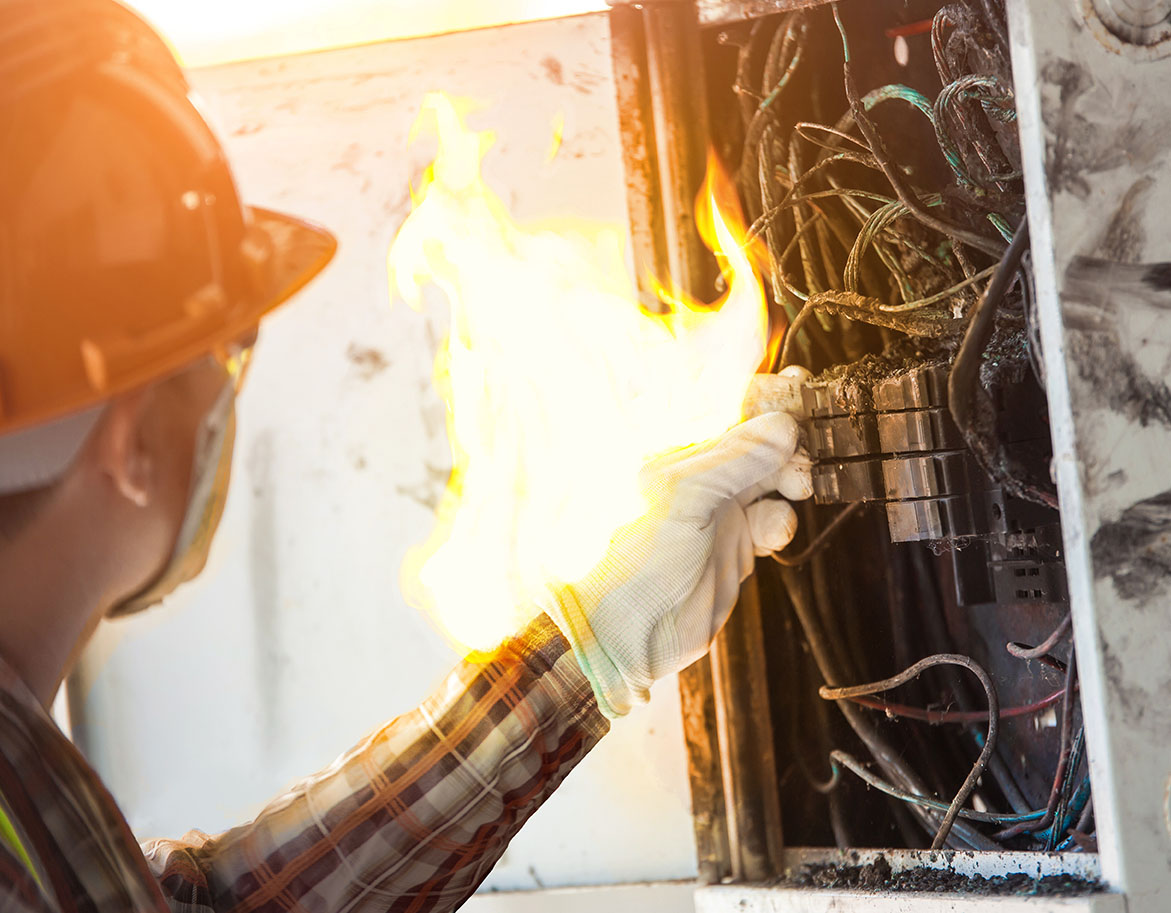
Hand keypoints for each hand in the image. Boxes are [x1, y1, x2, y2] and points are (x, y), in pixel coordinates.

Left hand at [540, 411, 810, 716]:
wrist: (624, 634)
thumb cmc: (627, 561)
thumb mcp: (681, 497)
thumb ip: (733, 459)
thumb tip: (780, 426)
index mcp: (667, 448)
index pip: (720, 405)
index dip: (760, 395)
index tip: (796, 388)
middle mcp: (692, 474)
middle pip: (752, 439)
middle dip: (785, 438)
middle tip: (806, 445)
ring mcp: (713, 509)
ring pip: (768, 477)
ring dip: (789, 476)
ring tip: (798, 485)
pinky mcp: (731, 544)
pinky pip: (768, 521)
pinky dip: (779, 521)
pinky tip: (775, 530)